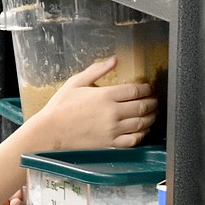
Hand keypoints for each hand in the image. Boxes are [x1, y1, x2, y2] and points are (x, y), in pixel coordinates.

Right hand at [33, 57, 157, 149]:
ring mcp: (112, 129)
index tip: (148, 88)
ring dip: (151, 117)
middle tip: (153, 99)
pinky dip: (142, 134)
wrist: (50, 131)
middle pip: (143, 106)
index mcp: (105, 95)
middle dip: (152, 102)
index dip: (147, 88)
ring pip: (142, 123)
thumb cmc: (60, 107)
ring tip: (151, 113)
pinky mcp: (110, 143)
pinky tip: (141, 130)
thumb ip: (96, 70)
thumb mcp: (76, 82)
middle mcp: (112, 113)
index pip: (136, 90)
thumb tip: (114, 60)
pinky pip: (134, 140)